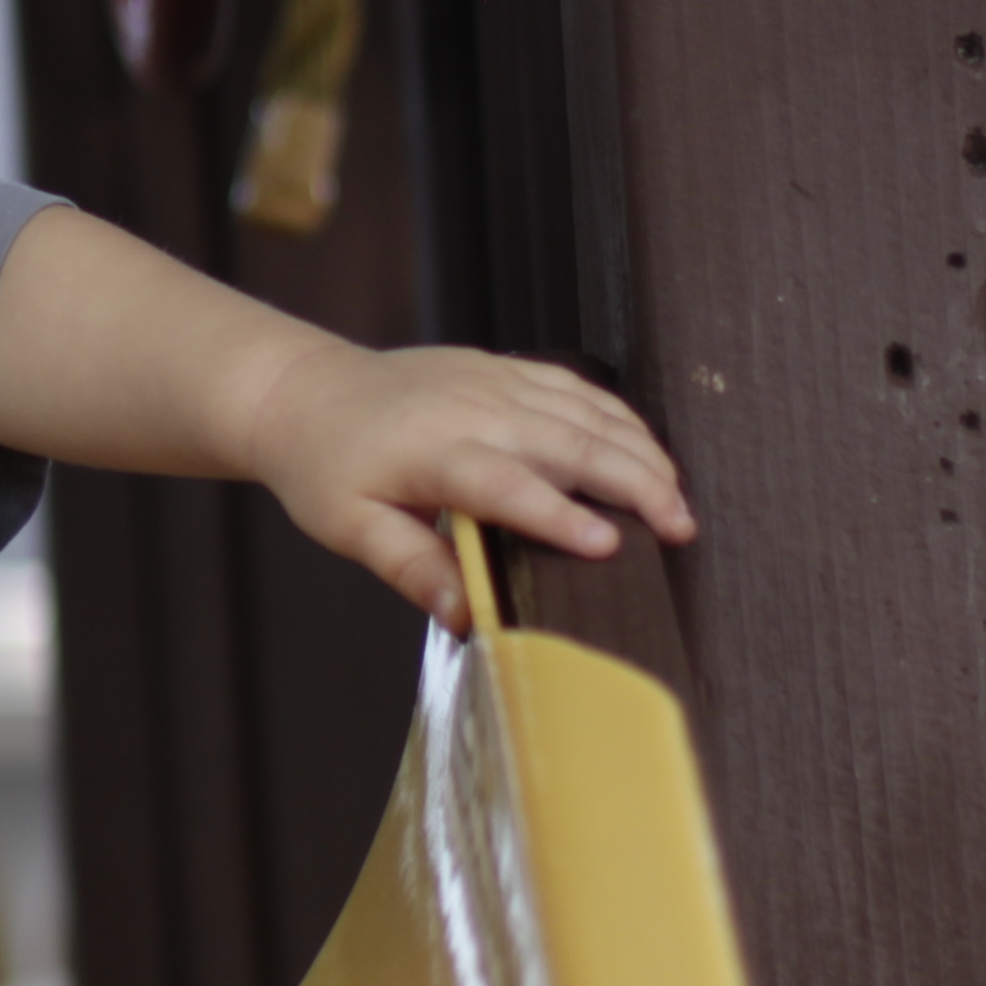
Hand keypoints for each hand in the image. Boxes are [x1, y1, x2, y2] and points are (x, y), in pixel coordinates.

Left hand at [229, 337, 692, 633]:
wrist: (304, 392)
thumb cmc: (325, 467)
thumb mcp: (350, 528)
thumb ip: (411, 567)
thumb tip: (467, 617)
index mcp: (432, 452)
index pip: (507, 485)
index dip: (559, 516)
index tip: (608, 547)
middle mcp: (471, 408)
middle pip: (568, 442)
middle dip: (633, 483)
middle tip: (680, 529)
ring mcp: (492, 381)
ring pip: (585, 411)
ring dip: (639, 452)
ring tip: (678, 501)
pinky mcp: (502, 368)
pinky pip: (575, 388)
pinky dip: (619, 418)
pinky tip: (647, 451)